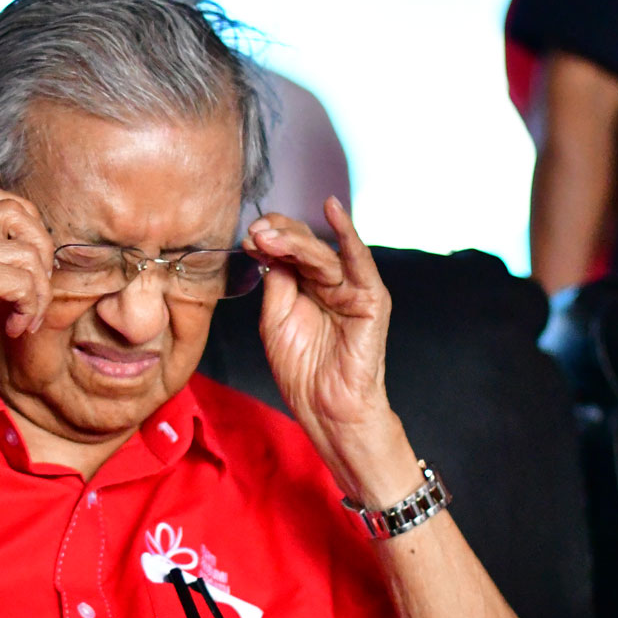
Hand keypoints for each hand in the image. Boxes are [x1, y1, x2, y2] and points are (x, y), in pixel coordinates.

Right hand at [0, 186, 54, 406]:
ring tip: (24, 318)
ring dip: (39, 291)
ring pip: (27, 251)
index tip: (28, 269)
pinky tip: (14, 328)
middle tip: (36, 292)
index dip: (26, 228)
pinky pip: (24, 280)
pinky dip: (30, 308)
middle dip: (41, 252)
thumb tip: (39, 244)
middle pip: (17, 211)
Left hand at [246, 199, 415, 500]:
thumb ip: (276, 282)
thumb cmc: (302, 370)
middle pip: (304, 245)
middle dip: (278, 236)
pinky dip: (348, 233)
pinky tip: (334, 210)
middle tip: (255, 233)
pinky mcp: (371, 298)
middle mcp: (329, 282)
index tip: (246, 237)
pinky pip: (359, 261)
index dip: (268, 239)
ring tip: (269, 236)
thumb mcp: (275, 319)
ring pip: (322, 253)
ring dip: (295, 241)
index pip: (288, 250)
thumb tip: (267, 246)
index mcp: (305, 286)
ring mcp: (351, 288)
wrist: (325, 407)